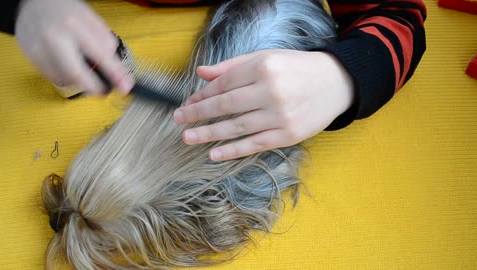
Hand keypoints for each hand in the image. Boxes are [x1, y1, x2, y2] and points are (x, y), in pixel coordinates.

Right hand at [15, 0, 133, 94]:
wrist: (34, 4)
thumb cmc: (67, 12)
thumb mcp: (92, 20)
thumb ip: (105, 42)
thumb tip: (114, 69)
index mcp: (75, 24)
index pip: (100, 55)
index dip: (115, 74)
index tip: (125, 87)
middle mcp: (55, 38)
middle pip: (77, 74)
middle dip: (94, 88)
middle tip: (104, 91)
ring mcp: (41, 49)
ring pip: (66, 80)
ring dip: (81, 83)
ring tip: (87, 73)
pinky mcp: (33, 59)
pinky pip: (55, 78)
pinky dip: (68, 78)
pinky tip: (71, 67)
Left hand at [173, 49, 354, 160]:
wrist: (336, 83)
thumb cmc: (297, 68)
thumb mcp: (266, 58)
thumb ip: (233, 66)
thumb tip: (201, 73)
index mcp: (263, 68)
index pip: (224, 84)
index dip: (202, 94)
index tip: (188, 102)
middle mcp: (270, 91)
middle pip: (225, 106)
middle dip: (198, 113)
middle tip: (178, 120)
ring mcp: (279, 116)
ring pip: (236, 127)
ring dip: (208, 134)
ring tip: (188, 137)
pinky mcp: (288, 135)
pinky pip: (254, 145)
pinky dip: (232, 151)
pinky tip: (214, 154)